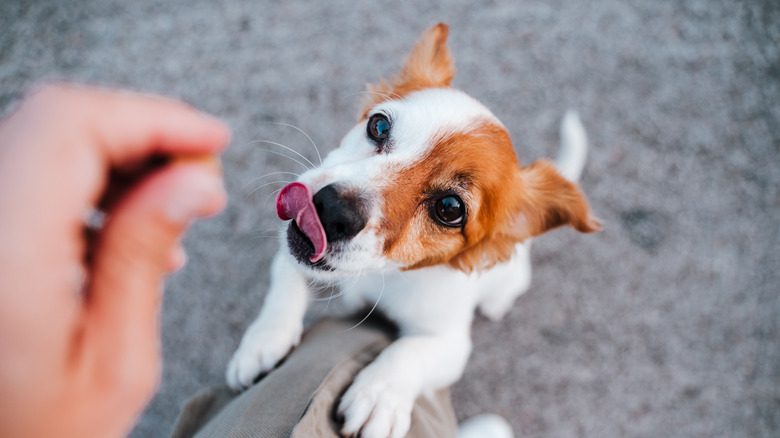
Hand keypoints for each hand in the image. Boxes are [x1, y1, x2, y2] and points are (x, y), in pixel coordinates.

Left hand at [0, 84, 229, 437]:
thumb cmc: (38, 435)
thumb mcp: (115, 360)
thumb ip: (143, 255)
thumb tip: (194, 181)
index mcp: (6, 255)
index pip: (71, 128)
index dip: (153, 118)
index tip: (212, 140)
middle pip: (55, 123)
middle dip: (142, 134)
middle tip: (201, 173)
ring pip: (43, 142)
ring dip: (118, 158)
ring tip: (171, 206)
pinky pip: (30, 176)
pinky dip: (86, 182)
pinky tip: (125, 226)